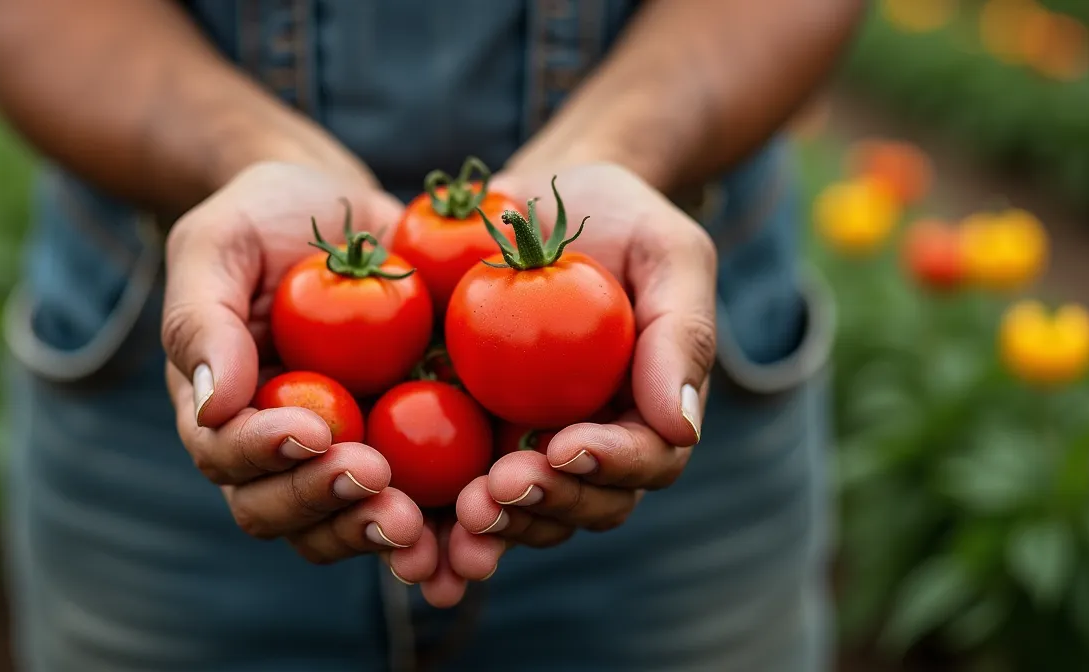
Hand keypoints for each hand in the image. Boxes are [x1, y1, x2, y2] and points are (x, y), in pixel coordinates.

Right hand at [160, 162, 438, 583]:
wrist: (345, 214)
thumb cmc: (264, 218)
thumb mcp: (218, 244)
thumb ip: (203, 320)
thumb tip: (214, 408)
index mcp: (226, 412)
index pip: (227, 457)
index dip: (264, 456)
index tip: (312, 431)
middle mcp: (282, 451)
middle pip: (288, 512)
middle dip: (330, 509)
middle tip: (378, 485)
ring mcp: (348, 455)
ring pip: (354, 523)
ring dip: (386, 535)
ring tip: (425, 529)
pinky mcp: (412, 448)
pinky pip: (431, 499)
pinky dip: (453, 520)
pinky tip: (484, 515)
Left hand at [449, 162, 717, 579]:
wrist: (533, 203)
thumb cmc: (617, 217)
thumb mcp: (667, 251)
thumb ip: (682, 333)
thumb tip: (681, 429)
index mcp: (646, 411)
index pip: (646, 460)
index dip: (612, 465)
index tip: (567, 447)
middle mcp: (591, 442)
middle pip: (585, 503)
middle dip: (548, 506)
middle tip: (501, 488)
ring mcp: (527, 445)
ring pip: (523, 512)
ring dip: (496, 526)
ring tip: (461, 512)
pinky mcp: (467, 435)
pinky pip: (454, 488)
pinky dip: (438, 514)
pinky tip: (406, 512)